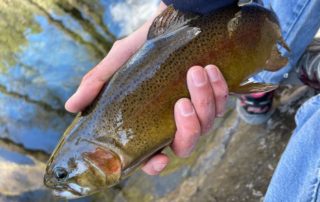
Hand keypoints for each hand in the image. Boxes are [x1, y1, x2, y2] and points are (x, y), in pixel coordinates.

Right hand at [65, 3, 228, 175]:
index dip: (155, 164)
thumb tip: (70, 106)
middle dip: (188, 128)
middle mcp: (174, 121)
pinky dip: (219, 88)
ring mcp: (197, 109)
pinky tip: (210, 70)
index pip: (152, 154)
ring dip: (204, 100)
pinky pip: (223, 101)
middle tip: (181, 102)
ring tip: (195, 72)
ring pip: (208, 123)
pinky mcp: (214, 94)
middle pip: (186, 145)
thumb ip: (97, 83)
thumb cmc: (142, 46)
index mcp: (149, 121)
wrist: (170, 21)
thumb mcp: (118, 62)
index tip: (160, 158)